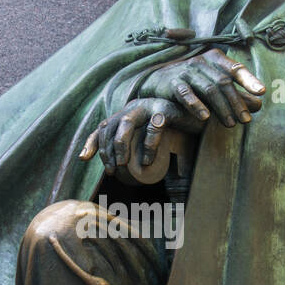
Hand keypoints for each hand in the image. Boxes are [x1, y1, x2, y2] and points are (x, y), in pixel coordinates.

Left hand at [79, 97, 202, 173]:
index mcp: (127, 115)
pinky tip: (148, 161)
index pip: (103, 126)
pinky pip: (153, 127)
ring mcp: (149, 106)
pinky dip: (148, 145)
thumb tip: (133, 178)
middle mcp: (134, 108)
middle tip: (112, 170)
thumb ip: (145, 155)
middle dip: (107, 149)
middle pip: (110, 125)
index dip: (91, 141)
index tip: (84, 158)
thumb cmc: (176, 132)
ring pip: (126, 123)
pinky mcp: (166, 109)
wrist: (200, 118)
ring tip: (123, 164)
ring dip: (120, 145)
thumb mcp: (155, 143)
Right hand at [137, 47, 264, 125]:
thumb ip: (236, 94)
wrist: (157, 81)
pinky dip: (196, 105)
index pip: (236, 69)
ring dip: (221, 108)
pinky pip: (186, 93)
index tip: (262, 92)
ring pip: (208, 89)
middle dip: (236, 102)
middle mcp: (202, 61)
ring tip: (230, 124)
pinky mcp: (173, 82)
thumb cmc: (193, 83)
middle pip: (224, 82)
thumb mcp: (215, 85)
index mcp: (215, 58)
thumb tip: (259, 105)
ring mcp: (187, 70)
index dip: (249, 80)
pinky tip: (205, 117)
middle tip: (245, 120)